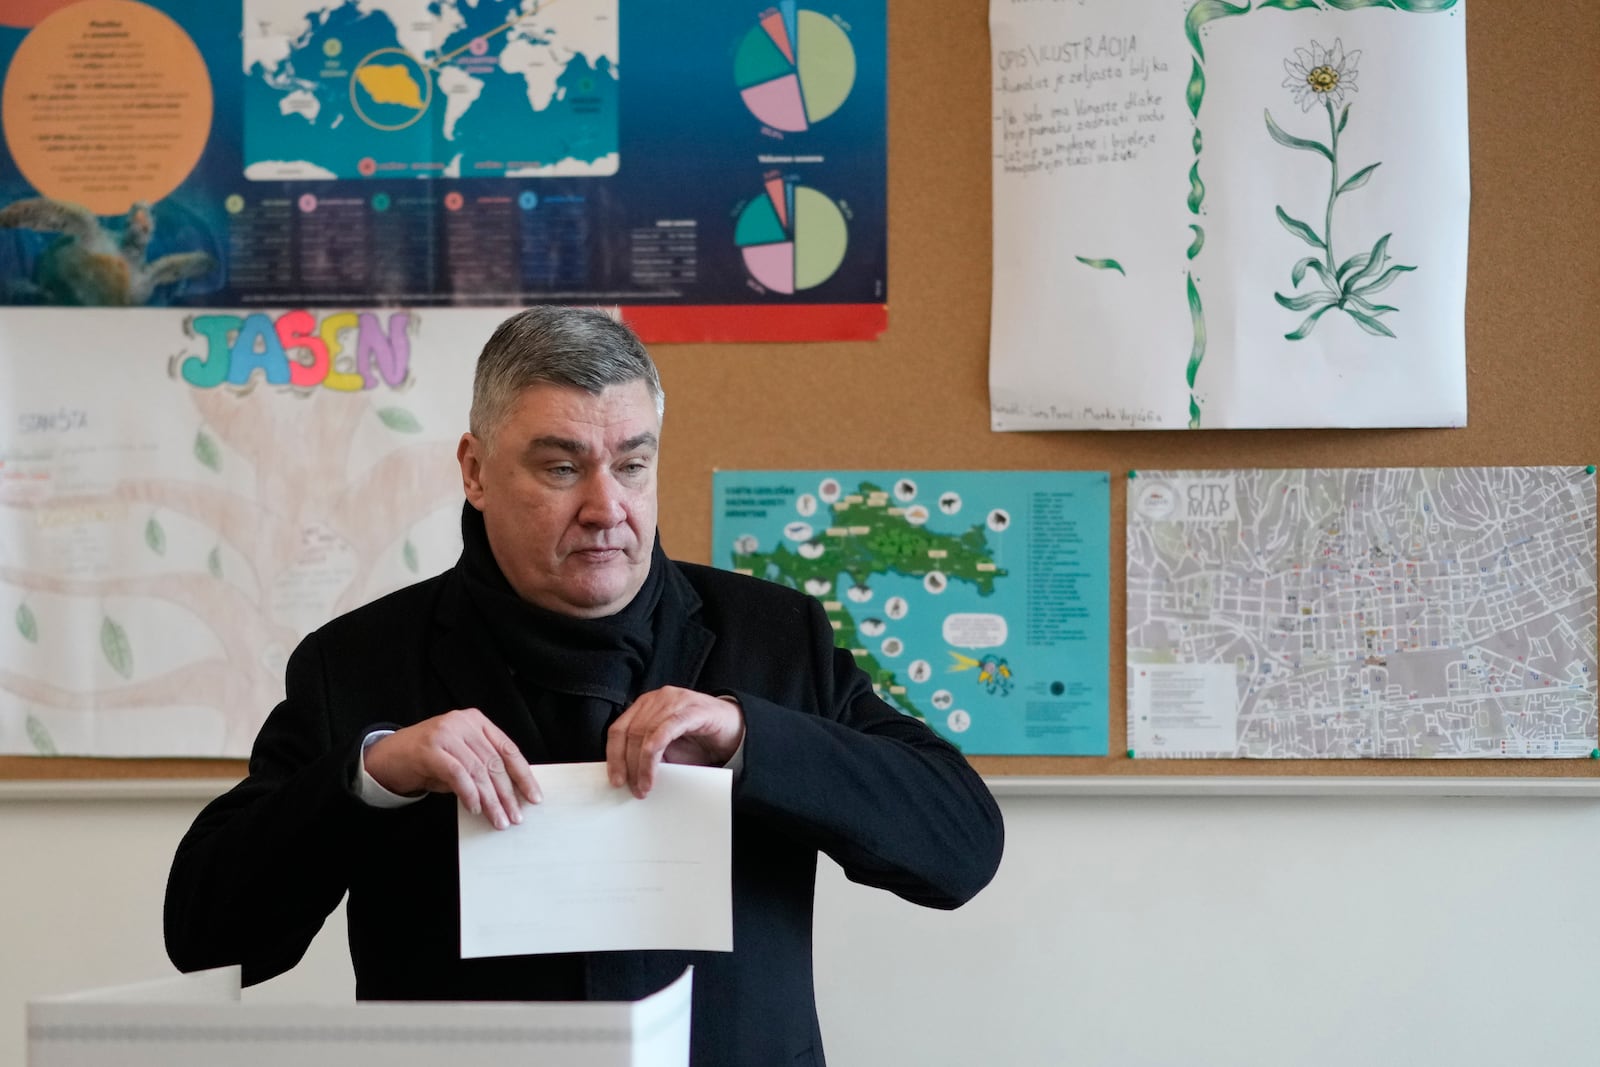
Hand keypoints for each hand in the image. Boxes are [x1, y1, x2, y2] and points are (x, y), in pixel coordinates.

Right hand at [365, 708, 540, 828]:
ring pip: (478, 770)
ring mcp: (446, 733)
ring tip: (497, 819)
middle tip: (515, 816)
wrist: (387, 757)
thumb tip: (511, 794)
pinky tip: (474, 808)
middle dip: (507, 794)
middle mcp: (463, 723)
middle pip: (495, 762)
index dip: (523, 775)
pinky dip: (468, 793)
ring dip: (490, 800)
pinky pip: (458, 774)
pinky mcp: (430, 748)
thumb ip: (483, 768)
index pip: (508, 749)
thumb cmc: (427, 760)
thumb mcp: (461, 759)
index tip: (533, 797)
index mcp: (477, 722)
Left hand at [605, 687, 743, 797]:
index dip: (613, 756)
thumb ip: (648, 757)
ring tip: (644, 786)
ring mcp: (675, 701)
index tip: (615, 780)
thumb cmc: (700, 740)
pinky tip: (653, 774)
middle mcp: (657, 699)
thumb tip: (626, 777)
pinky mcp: (691, 710)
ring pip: (644, 733)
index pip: (619, 729)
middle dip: (627, 764)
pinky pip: (664, 732)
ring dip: (640, 765)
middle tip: (631, 788)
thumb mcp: (668, 751)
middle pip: (629, 732)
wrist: (736, 730)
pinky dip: (653, 757)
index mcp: (646, 705)